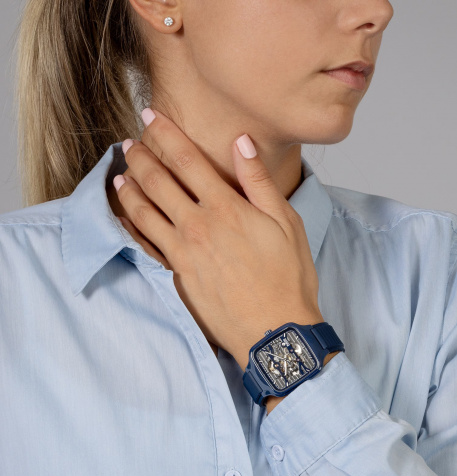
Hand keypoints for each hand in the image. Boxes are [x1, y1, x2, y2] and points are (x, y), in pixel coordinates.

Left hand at [113, 109, 323, 369]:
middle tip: (129, 143)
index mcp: (226, 208)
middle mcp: (198, 226)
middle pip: (158, 182)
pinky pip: (145, 245)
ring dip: (130, 189)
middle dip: (141, 157)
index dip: (166, 134)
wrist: (274, 330)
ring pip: (144, 212)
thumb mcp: (286, 223)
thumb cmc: (287, 278)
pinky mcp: (177, 276)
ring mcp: (183, 253)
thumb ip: (259, 182)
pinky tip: (125, 217)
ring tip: (120, 174)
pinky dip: (131, 226)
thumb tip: (241, 142)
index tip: (150, 116)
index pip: (187, 160)